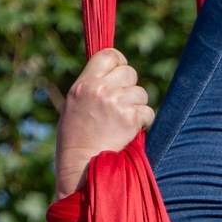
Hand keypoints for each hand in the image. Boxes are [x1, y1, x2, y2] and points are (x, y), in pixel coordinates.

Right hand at [54, 49, 153, 197]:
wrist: (81, 166)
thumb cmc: (75, 139)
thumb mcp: (74, 105)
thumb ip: (91, 86)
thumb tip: (112, 72)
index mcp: (84, 83)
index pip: (108, 55)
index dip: (119, 62)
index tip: (120, 73)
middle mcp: (100, 89)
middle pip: (129, 72)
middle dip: (130, 87)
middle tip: (122, 105)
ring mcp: (116, 102)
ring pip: (141, 93)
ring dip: (137, 106)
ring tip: (122, 122)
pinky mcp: (130, 118)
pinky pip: (148, 112)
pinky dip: (143, 121)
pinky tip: (130, 131)